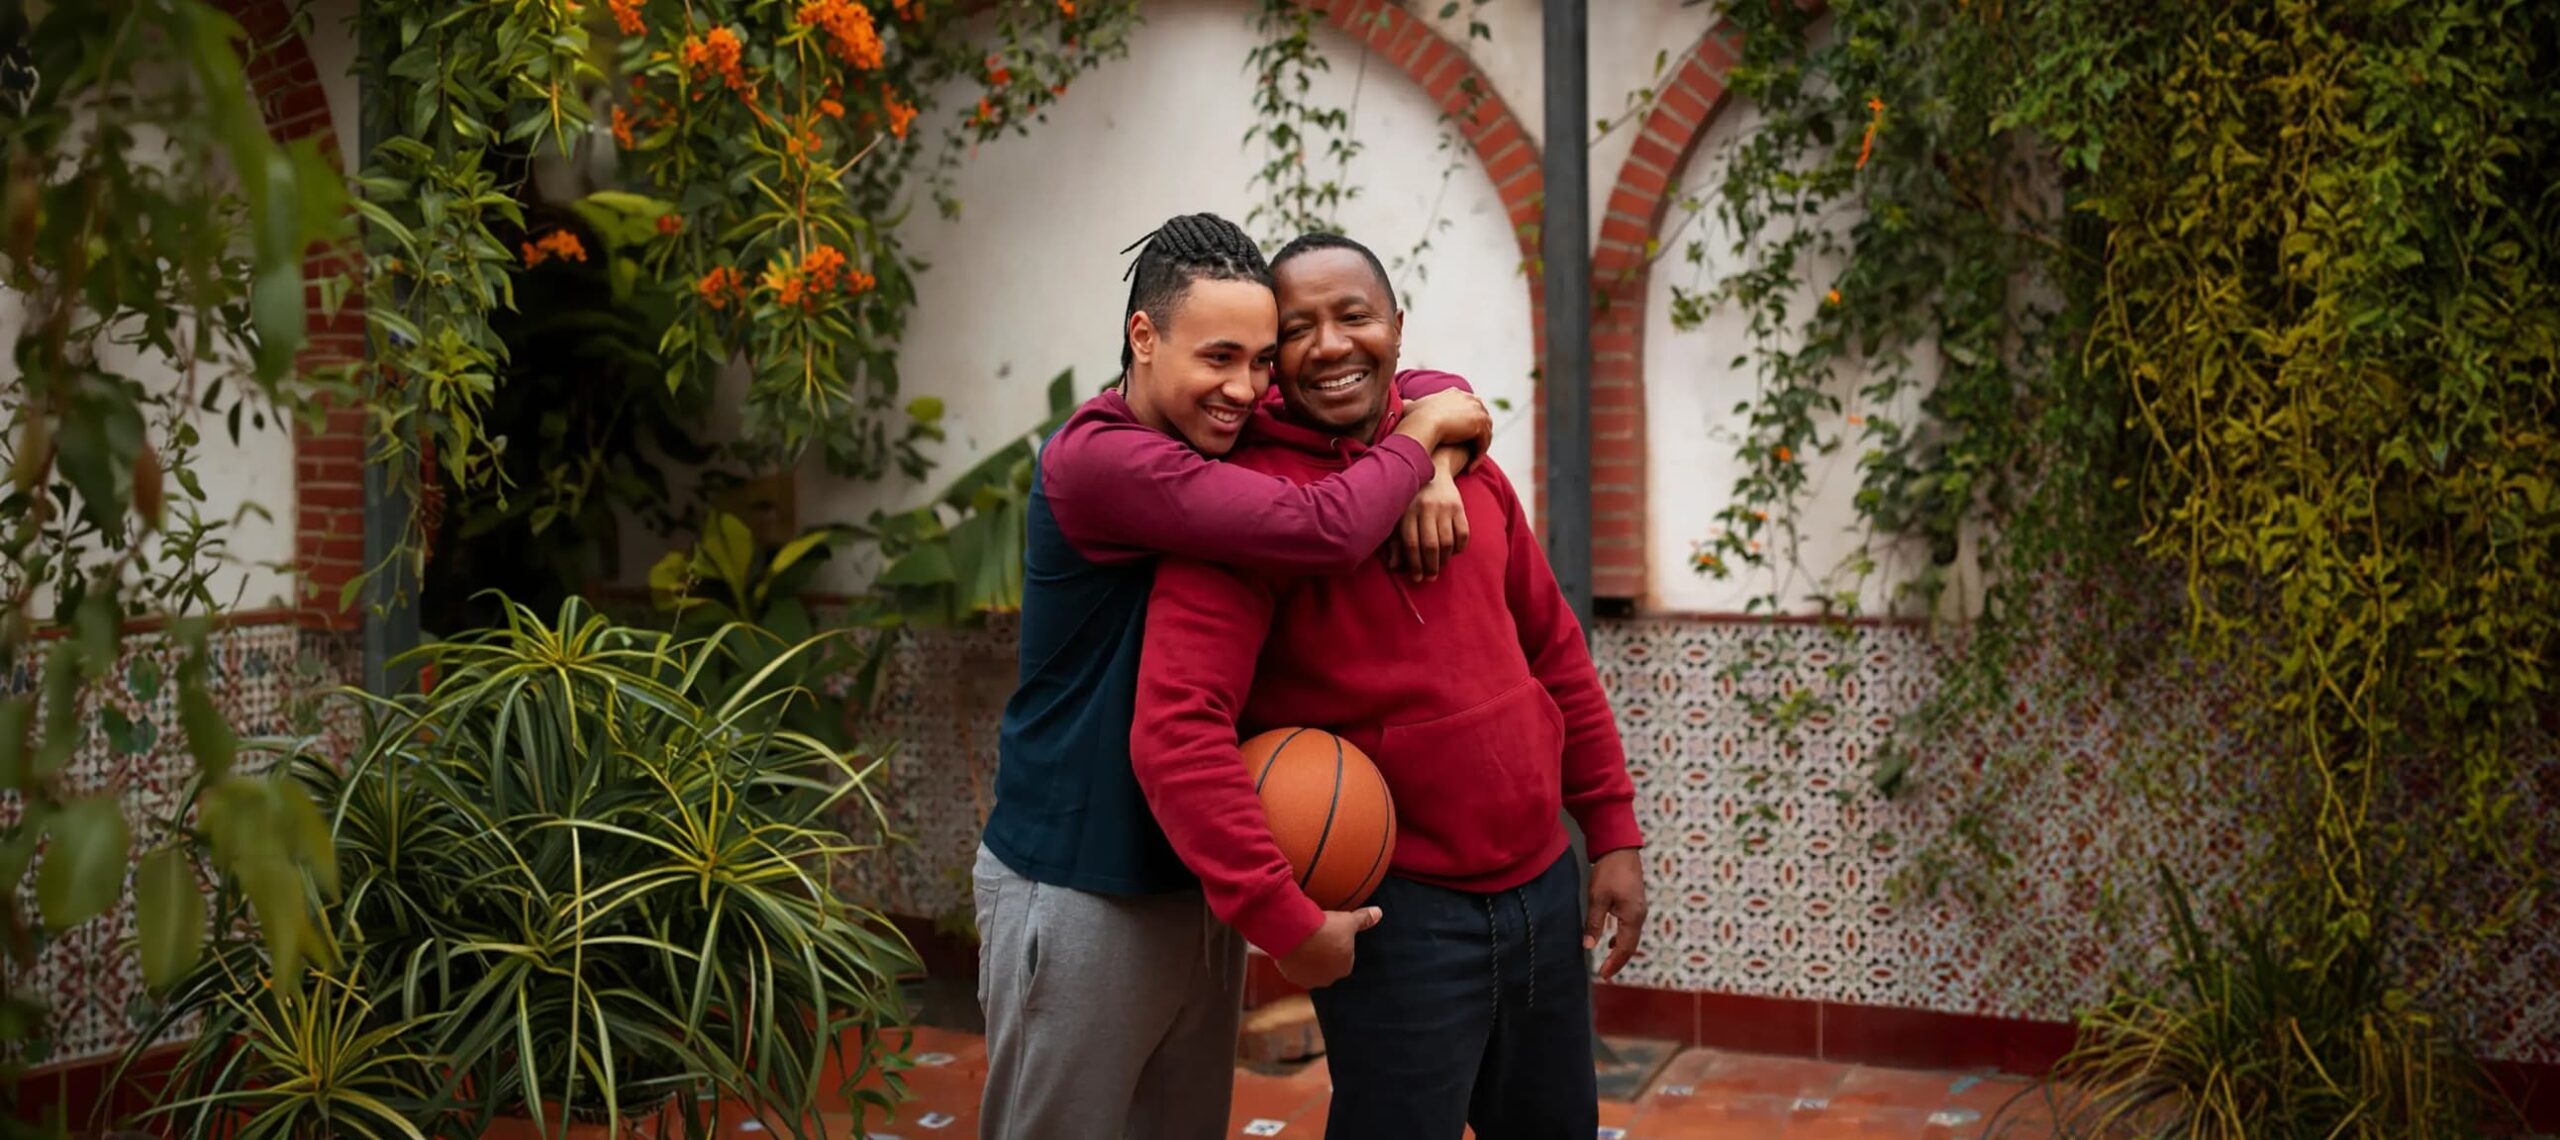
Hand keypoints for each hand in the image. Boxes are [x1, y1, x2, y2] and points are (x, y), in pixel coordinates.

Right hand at [1274, 906, 1379, 988]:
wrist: (1296, 933)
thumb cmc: (1326, 929)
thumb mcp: (1348, 920)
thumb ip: (1364, 919)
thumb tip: (1378, 913)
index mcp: (1345, 968)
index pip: (1346, 958)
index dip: (1339, 946)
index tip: (1332, 935)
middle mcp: (1328, 978)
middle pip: (1327, 966)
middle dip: (1323, 955)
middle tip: (1318, 937)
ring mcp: (1308, 979)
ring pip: (1310, 969)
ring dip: (1308, 959)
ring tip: (1304, 941)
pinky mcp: (1291, 976)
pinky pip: (1294, 969)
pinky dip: (1294, 960)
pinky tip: (1293, 947)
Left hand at [1387, 469, 1467, 580]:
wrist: (1433, 471)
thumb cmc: (1411, 499)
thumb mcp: (1399, 516)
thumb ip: (1395, 541)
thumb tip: (1393, 566)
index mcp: (1408, 511)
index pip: (1412, 544)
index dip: (1414, 564)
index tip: (1417, 578)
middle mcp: (1426, 508)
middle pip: (1431, 545)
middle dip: (1431, 566)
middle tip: (1430, 577)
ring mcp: (1444, 507)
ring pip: (1447, 542)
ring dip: (1444, 560)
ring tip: (1440, 567)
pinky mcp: (1459, 506)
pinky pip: (1463, 533)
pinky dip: (1459, 547)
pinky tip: (1453, 552)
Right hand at [1393, 389, 1492, 454]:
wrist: (1423, 425)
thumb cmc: (1414, 419)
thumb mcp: (1412, 407)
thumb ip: (1411, 404)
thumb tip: (1405, 402)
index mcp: (1455, 393)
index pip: (1468, 406)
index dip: (1466, 423)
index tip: (1461, 438)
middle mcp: (1469, 398)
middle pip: (1480, 418)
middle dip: (1477, 435)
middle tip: (1470, 453)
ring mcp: (1477, 411)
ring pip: (1484, 432)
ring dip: (1478, 449)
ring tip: (1469, 464)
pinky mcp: (1480, 425)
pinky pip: (1484, 443)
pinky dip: (1478, 456)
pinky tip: (1469, 468)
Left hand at [1584, 849, 1647, 979]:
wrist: (1620, 849)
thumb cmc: (1609, 872)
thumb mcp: (1598, 898)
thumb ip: (1594, 923)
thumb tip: (1589, 946)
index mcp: (1632, 917)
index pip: (1624, 948)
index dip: (1614, 963)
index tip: (1603, 975)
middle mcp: (1640, 916)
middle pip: (1630, 946)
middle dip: (1618, 960)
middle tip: (1605, 973)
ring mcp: (1639, 909)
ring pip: (1631, 937)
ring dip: (1620, 950)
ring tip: (1607, 961)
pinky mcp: (1635, 903)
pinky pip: (1630, 927)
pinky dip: (1621, 938)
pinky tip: (1610, 939)